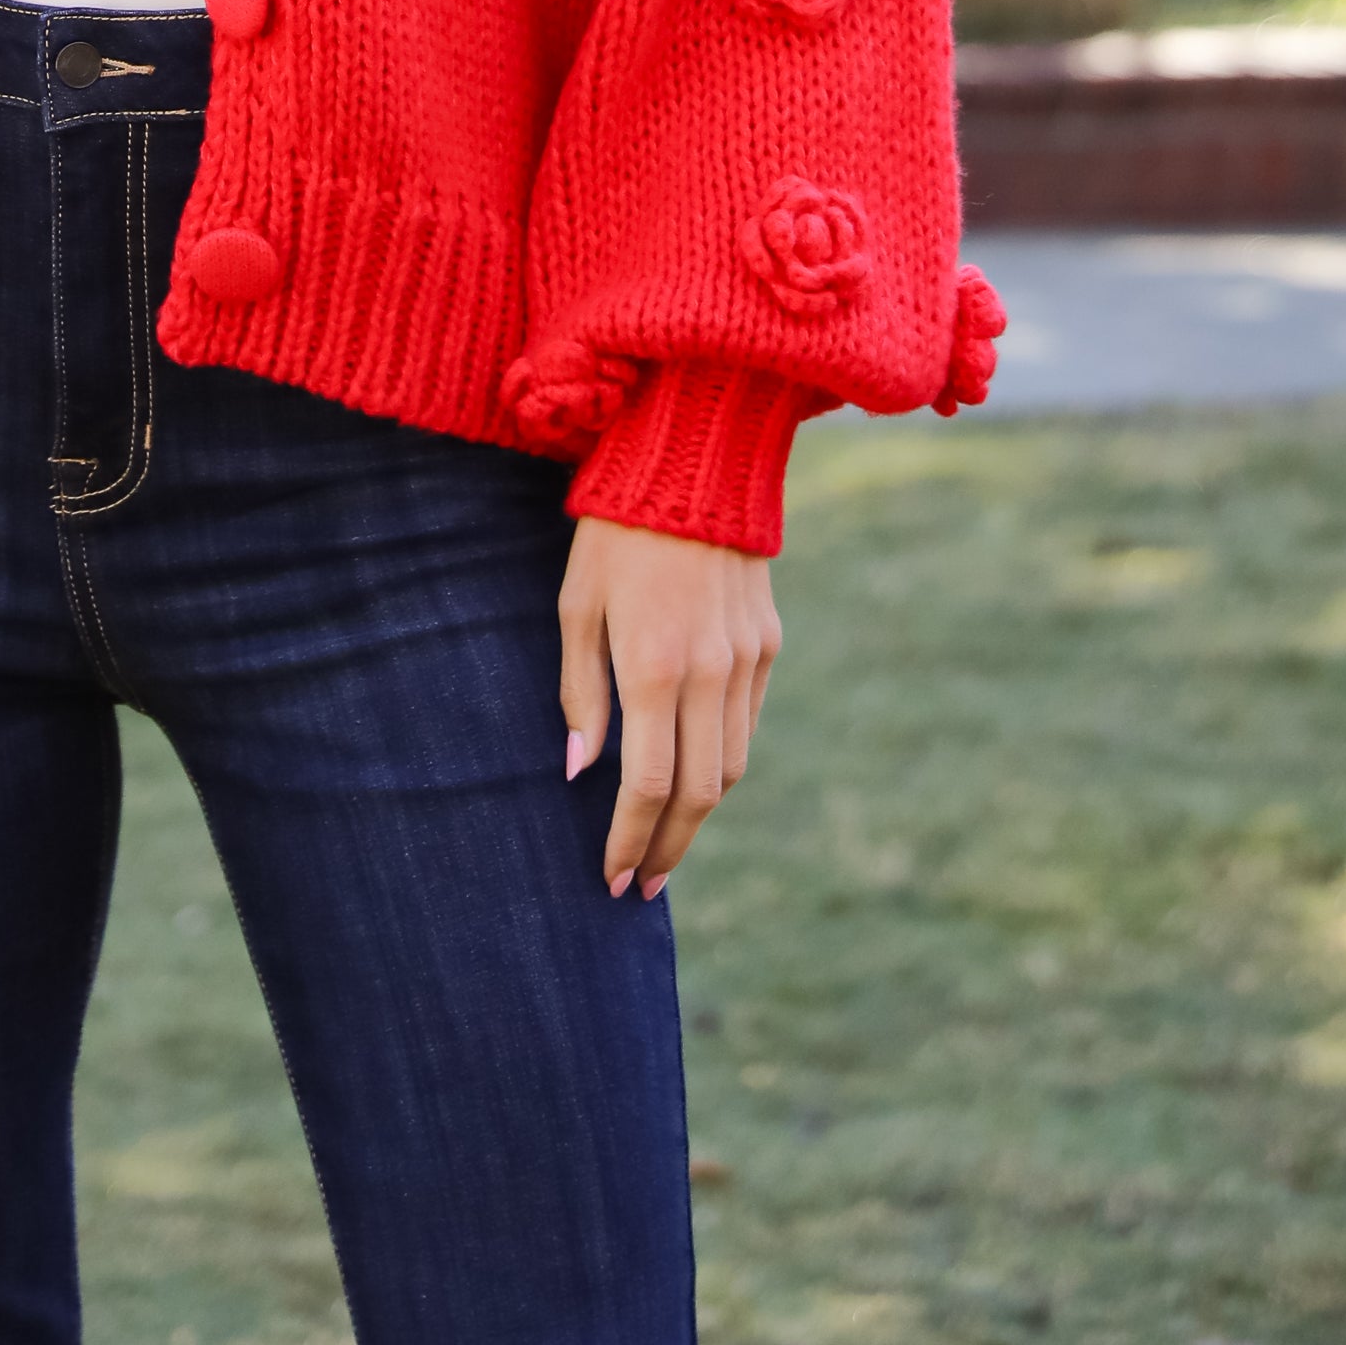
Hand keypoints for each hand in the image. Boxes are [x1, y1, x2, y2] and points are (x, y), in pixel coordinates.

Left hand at [558, 518, 781, 902]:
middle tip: (641, 885)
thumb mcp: (577, 604)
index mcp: (655, 666)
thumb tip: (581, 771)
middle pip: (699, 794)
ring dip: (699, 814)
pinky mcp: (768, 643)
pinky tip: (694, 774)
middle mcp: (711, 673)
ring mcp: (747, 660)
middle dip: (669, 849)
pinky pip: (747, 723)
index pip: (649, 786)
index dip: (630, 841)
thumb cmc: (614, 531)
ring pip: (731, 767)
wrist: (693, 459)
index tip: (611, 878)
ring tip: (664, 841)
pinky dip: (722, 761)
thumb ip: (581, 690)